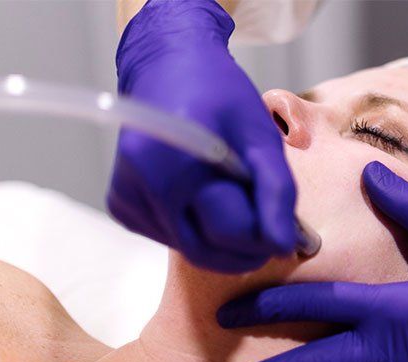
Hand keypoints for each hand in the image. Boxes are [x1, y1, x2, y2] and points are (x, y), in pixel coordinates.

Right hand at [108, 0, 297, 272]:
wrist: (168, 65)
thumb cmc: (220, 95)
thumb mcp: (260, 137)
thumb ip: (276, 193)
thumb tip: (283, 247)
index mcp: (172, 165)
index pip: (227, 234)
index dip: (264, 237)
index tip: (286, 226)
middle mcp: (139, 186)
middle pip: (204, 250)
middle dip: (243, 245)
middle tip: (267, 220)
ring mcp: (125, 199)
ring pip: (189, 247)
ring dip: (220, 233)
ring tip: (230, 188)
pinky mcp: (121, 206)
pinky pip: (171, 237)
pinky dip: (195, 226)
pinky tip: (203, 192)